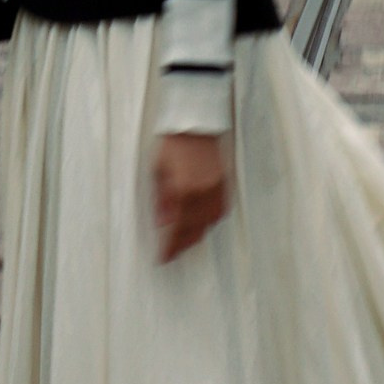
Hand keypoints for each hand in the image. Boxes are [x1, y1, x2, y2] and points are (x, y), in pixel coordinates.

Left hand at [152, 128, 229, 263]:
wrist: (197, 124)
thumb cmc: (174, 145)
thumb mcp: (158, 171)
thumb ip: (161, 200)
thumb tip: (162, 223)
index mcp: (184, 190)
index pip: (176, 228)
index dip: (169, 247)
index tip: (162, 258)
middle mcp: (202, 193)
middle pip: (194, 230)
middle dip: (182, 245)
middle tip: (171, 253)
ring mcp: (216, 190)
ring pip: (208, 224)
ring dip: (195, 235)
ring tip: (183, 242)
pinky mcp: (224, 185)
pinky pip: (219, 212)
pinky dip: (208, 222)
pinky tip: (199, 224)